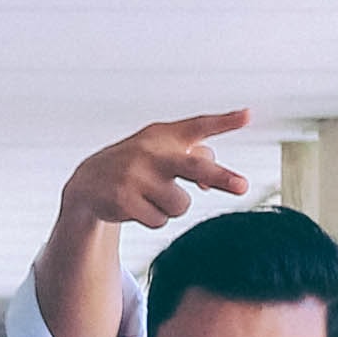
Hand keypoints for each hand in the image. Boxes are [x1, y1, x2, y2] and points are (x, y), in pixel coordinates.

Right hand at [60, 110, 253, 232]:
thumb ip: (195, 157)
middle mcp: (152, 152)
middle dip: (219, 177)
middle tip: (244, 187)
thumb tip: (211, 185)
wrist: (89, 181)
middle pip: (193, 168)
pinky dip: (154, 218)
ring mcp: (137, 176)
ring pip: (180, 205)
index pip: (199, 125)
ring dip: (172, 207)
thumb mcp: (163, 151)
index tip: (249, 116)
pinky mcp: (124, 199)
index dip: (225, 122)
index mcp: (165, 135)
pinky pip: (159, 220)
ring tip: (151, 195)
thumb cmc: (139, 164)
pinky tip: (136, 206)